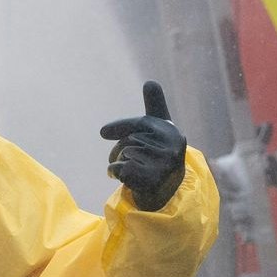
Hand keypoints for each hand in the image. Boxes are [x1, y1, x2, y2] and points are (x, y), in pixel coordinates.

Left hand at [101, 82, 186, 209]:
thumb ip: (155, 107)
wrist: (166, 195)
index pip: (140, 124)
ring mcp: (163, 165)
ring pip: (123, 154)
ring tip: (130, 171)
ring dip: (118, 163)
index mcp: (173, 133)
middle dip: (118, 150)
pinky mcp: (151, 180)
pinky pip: (119, 169)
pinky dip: (116, 174)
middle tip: (124, 160)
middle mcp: (172, 148)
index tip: (102, 133)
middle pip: (128, 140)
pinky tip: (127, 180)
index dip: (120, 127)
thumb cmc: (159, 157)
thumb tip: (151, 81)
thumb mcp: (159, 132)